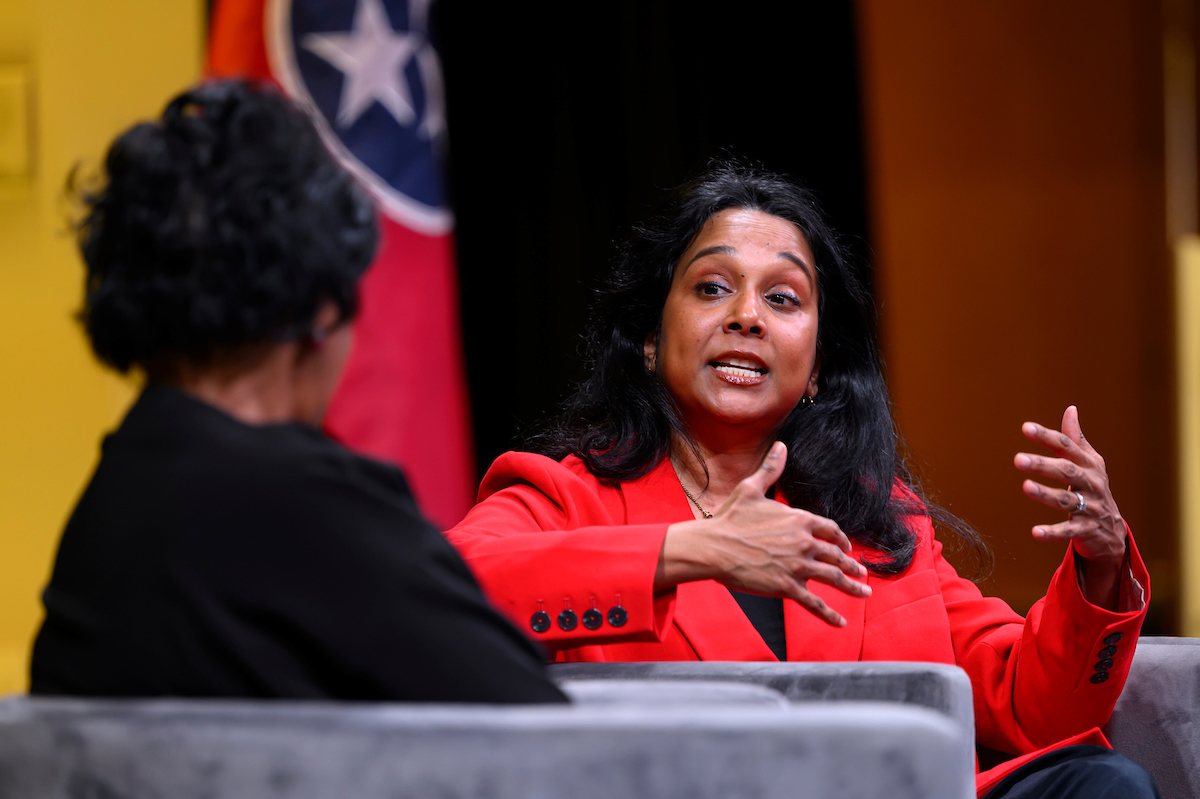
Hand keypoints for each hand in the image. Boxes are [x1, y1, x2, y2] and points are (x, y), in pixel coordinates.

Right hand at [656, 441, 871, 626]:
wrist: (713, 546)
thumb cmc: (730, 518)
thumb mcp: (751, 488)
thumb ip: (771, 469)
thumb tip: (781, 446)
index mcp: (799, 520)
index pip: (830, 530)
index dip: (841, 539)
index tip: (847, 547)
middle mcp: (804, 543)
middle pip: (837, 556)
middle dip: (852, 565)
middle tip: (862, 573)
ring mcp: (797, 566)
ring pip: (833, 579)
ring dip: (852, 587)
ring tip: (864, 592)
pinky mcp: (787, 587)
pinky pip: (814, 603)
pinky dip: (829, 615)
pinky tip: (841, 622)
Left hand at [1014, 406, 1126, 606]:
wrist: (1112, 530)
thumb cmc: (1093, 489)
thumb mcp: (1089, 463)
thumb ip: (1075, 439)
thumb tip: (1071, 409)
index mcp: (1089, 465)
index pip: (1067, 447)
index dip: (1047, 437)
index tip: (1025, 428)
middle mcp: (1091, 483)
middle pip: (1066, 471)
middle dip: (1043, 464)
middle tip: (1018, 459)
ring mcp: (1091, 507)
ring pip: (1066, 500)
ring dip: (1045, 494)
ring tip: (1025, 486)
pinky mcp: (1086, 529)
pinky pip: (1068, 530)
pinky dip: (1052, 532)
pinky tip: (1035, 532)